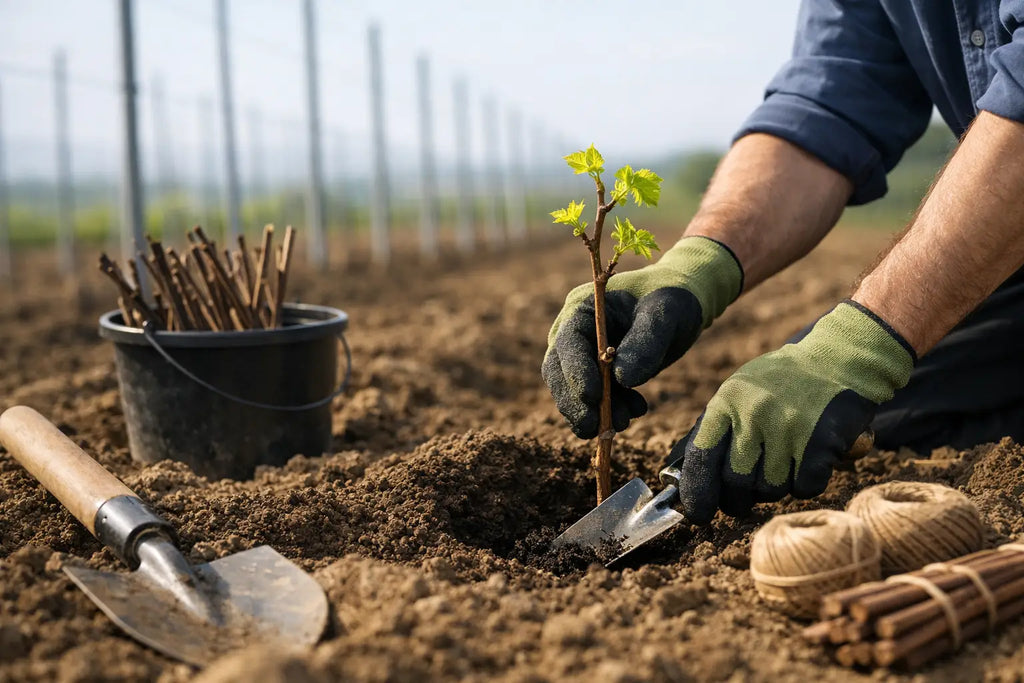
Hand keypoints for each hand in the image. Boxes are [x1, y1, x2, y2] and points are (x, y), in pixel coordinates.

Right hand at [542, 236, 742, 437]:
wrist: (683, 303)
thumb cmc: (673, 298)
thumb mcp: (664, 314)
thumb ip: (645, 342)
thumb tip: (623, 379)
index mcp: (582, 307)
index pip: (567, 343)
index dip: (575, 372)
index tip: (593, 397)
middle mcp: (573, 331)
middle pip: (559, 372)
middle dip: (576, 402)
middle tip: (599, 426)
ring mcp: (582, 354)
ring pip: (571, 391)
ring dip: (593, 413)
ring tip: (625, 421)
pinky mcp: (596, 374)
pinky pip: (591, 400)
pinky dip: (608, 412)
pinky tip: (636, 410)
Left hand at [669, 300, 915, 523]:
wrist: (840, 359)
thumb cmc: (784, 381)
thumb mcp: (741, 391)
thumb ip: (718, 427)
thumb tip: (689, 475)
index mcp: (727, 402)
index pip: (701, 457)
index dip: (697, 491)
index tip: (698, 513)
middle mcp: (753, 415)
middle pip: (735, 482)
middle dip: (736, 500)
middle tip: (741, 501)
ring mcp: (787, 429)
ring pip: (770, 489)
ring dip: (774, 488)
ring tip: (782, 464)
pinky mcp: (819, 443)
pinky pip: (804, 488)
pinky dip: (805, 484)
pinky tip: (808, 462)